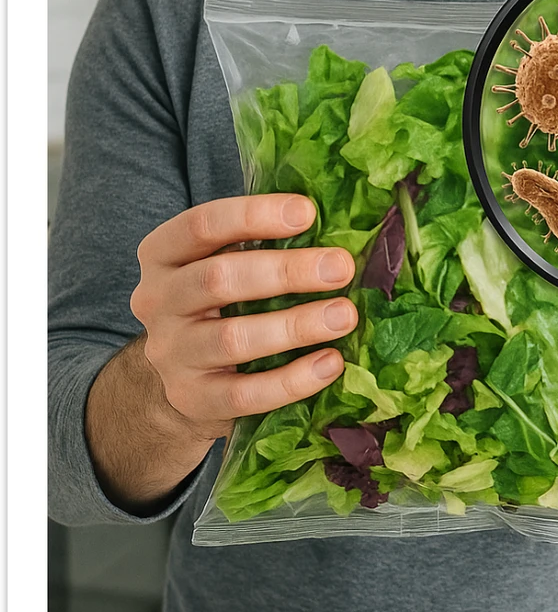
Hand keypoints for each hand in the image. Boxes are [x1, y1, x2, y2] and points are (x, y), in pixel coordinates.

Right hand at [129, 193, 355, 445]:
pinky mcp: (192, 399)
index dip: (253, 215)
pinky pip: (245, 394)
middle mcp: (157, 301)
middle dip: (286, 271)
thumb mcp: (224, 261)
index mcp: (163, 255)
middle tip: (341, 267)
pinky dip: (292, 380)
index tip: (307, 212)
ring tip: (345, 315)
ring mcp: (171, 354)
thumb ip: (263, 241)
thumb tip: (339, 222)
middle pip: (218, 279)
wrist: (190, 377)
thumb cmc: (223, 301)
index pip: (201, 225)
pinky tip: (331, 363)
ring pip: (233, 339)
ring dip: (296, 325)